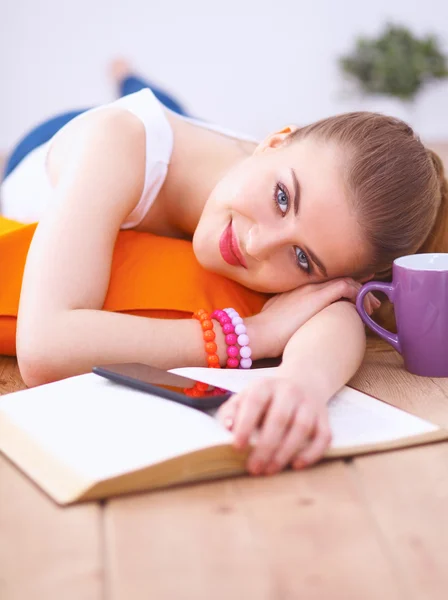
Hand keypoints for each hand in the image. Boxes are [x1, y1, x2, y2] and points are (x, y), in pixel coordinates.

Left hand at [217, 375, 330, 474]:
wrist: (303, 381)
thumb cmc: (266, 397)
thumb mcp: (245, 396)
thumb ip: (231, 410)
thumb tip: (228, 426)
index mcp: (265, 385)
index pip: (255, 402)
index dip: (245, 424)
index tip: (237, 447)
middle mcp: (289, 391)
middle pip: (279, 418)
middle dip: (265, 446)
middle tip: (254, 468)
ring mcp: (309, 404)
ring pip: (302, 427)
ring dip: (286, 452)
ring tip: (270, 470)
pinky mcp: (324, 417)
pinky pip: (323, 436)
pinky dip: (312, 452)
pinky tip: (297, 465)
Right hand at [247, 278, 379, 357]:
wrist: (256, 334)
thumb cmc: (264, 334)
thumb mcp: (278, 319)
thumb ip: (290, 316)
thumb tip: (298, 326)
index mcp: (296, 289)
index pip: (326, 281)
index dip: (344, 286)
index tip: (356, 295)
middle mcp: (305, 284)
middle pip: (338, 278)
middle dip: (357, 288)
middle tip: (370, 301)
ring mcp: (311, 288)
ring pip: (345, 280)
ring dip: (361, 293)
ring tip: (371, 307)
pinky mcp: (317, 296)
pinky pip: (346, 287)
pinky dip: (359, 294)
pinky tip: (365, 307)